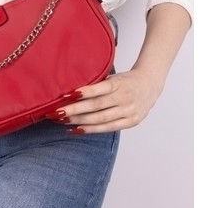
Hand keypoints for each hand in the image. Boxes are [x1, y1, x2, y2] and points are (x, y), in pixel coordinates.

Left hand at [46, 69, 162, 133]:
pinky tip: (76, 129)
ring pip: (100, 119)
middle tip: (57, 112)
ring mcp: (129, 111)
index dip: (84, 93)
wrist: (150, 84)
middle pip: (97, 107)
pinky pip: (108, 128)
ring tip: (62, 121)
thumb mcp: (114, 77)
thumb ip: (98, 84)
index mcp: (119, 84)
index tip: (67, 95)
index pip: (100, 89)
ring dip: (79, 121)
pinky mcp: (131, 122)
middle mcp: (125, 98)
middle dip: (75, 110)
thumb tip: (72, 92)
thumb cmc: (126, 80)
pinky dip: (91, 130)